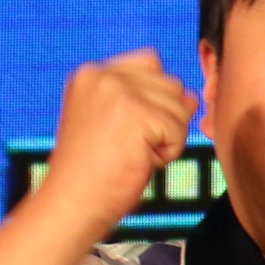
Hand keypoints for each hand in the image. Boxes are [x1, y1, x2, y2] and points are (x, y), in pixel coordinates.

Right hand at [0, 51, 198, 264]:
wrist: (73, 201)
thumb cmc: (95, 171)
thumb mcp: (114, 122)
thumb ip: (147, 100)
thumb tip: (191, 96)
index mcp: (92, 72)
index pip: (150, 63)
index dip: (154, 100)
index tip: (128, 129)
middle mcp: (103, 74)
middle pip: (170, 85)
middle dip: (163, 120)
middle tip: (129, 146)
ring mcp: (119, 91)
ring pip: (179, 107)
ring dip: (166, 138)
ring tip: (132, 154)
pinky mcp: (137, 113)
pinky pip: (179, 131)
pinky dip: (168, 153)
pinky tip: (139, 162)